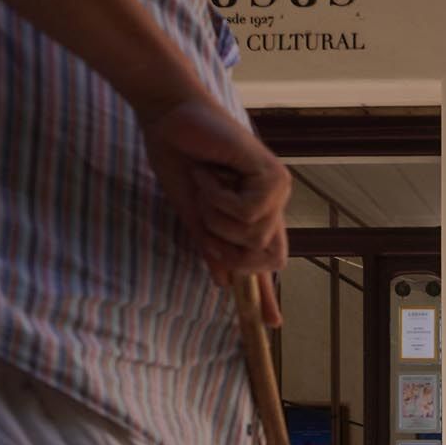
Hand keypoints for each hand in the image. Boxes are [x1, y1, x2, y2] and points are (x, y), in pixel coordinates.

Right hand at [139, 95, 290, 287]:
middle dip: (232, 249)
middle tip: (207, 215)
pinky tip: (212, 172)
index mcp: (254, 215)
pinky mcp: (272, 175)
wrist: (169, 118)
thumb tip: (223, 281)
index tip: (272, 325)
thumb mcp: (192, 212)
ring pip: (254, 236)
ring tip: (207, 183)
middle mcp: (272, 204)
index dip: (268, 295)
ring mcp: (276, 189)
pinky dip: (220, 198)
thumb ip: (210, 246)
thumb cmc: (179, 157)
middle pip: (269, 260)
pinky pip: (249, 212)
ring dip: (218, 216)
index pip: (266, 261)